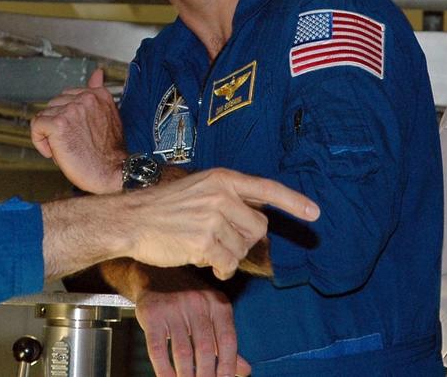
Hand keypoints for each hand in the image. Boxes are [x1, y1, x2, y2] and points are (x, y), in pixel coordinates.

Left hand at [30, 68, 125, 193]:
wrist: (112, 173)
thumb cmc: (109, 151)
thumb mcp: (108, 116)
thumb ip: (97, 93)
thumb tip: (97, 73)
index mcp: (98, 94)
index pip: (67, 97)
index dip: (67, 117)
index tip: (76, 133)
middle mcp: (85, 98)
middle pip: (54, 105)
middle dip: (57, 125)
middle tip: (71, 143)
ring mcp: (71, 110)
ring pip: (44, 116)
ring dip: (49, 135)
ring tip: (64, 148)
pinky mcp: (58, 124)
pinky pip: (36, 126)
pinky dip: (40, 141)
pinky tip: (54, 152)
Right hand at [123, 169, 318, 280]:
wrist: (132, 219)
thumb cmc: (165, 208)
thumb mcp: (200, 189)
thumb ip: (229, 198)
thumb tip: (259, 218)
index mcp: (222, 179)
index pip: (266, 188)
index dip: (293, 201)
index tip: (314, 212)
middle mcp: (221, 195)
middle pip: (258, 229)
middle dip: (243, 241)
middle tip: (218, 240)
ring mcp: (213, 217)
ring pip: (243, 249)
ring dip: (227, 256)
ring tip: (202, 245)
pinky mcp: (204, 241)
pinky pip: (228, 264)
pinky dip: (219, 268)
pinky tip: (200, 259)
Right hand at [134, 276, 250, 376]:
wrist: (156, 275)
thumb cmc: (190, 301)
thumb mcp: (212, 314)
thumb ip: (225, 342)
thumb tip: (245, 371)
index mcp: (218, 303)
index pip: (227, 340)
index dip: (228, 366)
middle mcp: (198, 302)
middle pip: (205, 349)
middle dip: (206, 376)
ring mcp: (174, 307)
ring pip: (183, 352)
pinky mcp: (153, 314)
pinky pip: (158, 349)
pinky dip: (164, 371)